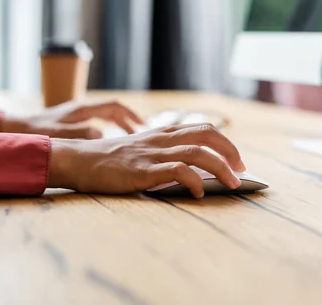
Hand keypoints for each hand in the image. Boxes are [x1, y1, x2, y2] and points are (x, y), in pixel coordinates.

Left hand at [1, 100, 143, 138]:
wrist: (16, 129)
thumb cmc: (36, 133)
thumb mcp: (59, 134)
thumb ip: (81, 132)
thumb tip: (103, 133)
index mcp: (82, 109)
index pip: (114, 106)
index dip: (130, 114)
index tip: (142, 125)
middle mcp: (82, 109)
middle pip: (113, 110)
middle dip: (128, 119)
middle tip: (141, 132)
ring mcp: (77, 114)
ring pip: (105, 115)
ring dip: (119, 124)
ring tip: (131, 136)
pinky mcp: (72, 121)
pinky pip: (97, 121)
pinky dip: (108, 127)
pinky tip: (109, 139)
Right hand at [47, 123, 246, 197]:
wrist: (80, 160)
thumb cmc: (112, 160)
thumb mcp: (143, 149)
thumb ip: (165, 152)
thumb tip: (194, 169)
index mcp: (164, 132)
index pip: (204, 129)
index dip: (225, 143)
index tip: (237, 161)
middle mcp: (162, 138)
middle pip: (207, 135)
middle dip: (230, 151)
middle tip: (242, 171)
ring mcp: (154, 153)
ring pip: (198, 153)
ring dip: (221, 168)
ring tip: (233, 184)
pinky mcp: (144, 170)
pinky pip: (177, 171)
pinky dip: (195, 181)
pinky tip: (200, 193)